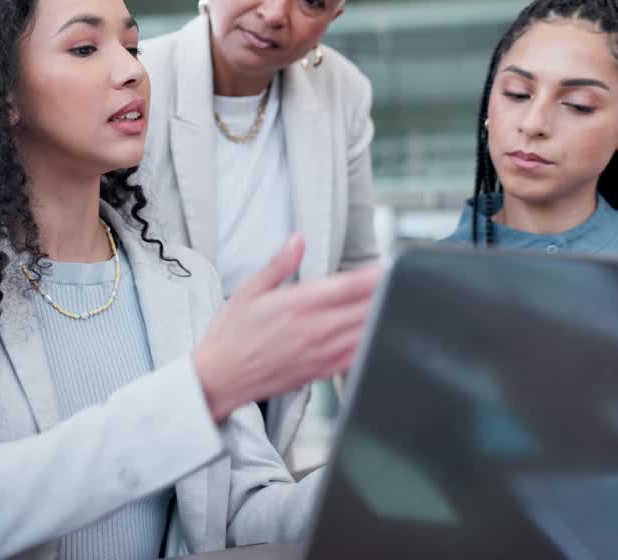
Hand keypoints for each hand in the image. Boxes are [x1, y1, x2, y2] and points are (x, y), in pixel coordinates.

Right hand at [192, 234, 381, 421]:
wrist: (222, 376)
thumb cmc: (231, 335)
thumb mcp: (248, 291)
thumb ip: (278, 265)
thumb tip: (297, 240)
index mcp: (298, 305)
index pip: (348, 286)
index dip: (373, 275)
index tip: (387, 266)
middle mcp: (315, 329)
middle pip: (366, 309)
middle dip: (384, 294)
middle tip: (396, 282)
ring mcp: (322, 353)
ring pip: (367, 333)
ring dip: (383, 317)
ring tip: (393, 304)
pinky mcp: (323, 372)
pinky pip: (359, 357)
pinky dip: (372, 344)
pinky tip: (377, 335)